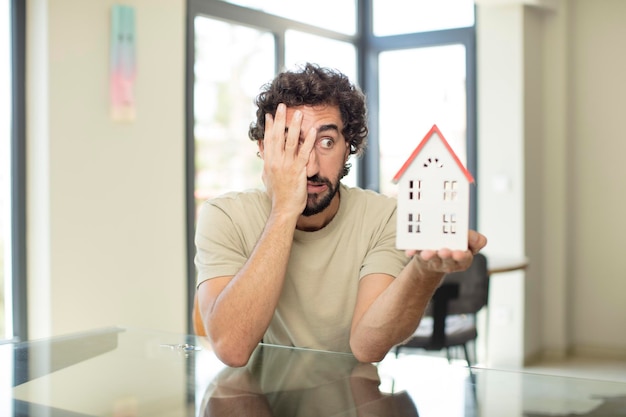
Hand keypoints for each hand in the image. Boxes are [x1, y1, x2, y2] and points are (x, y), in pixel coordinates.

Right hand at [261, 103, 316, 217]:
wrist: (283, 209)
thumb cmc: (277, 195)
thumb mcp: (266, 177)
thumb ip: (265, 161)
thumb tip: (262, 150)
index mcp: (268, 162)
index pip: (268, 140)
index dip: (269, 126)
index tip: (270, 114)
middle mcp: (276, 161)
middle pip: (277, 136)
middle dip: (280, 120)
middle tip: (281, 105)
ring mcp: (287, 165)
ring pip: (290, 141)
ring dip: (294, 126)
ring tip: (298, 113)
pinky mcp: (298, 170)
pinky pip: (304, 152)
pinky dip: (309, 140)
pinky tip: (313, 131)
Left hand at [405, 230, 486, 273]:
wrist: (436, 253)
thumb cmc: (455, 244)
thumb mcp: (467, 240)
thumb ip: (474, 239)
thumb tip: (478, 240)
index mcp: (463, 257)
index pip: (464, 258)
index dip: (461, 256)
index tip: (458, 253)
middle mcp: (448, 260)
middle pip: (448, 260)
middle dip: (446, 256)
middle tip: (444, 252)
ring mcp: (434, 259)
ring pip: (432, 258)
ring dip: (429, 255)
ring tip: (427, 253)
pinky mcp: (420, 255)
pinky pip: (416, 253)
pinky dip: (412, 251)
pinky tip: (409, 250)